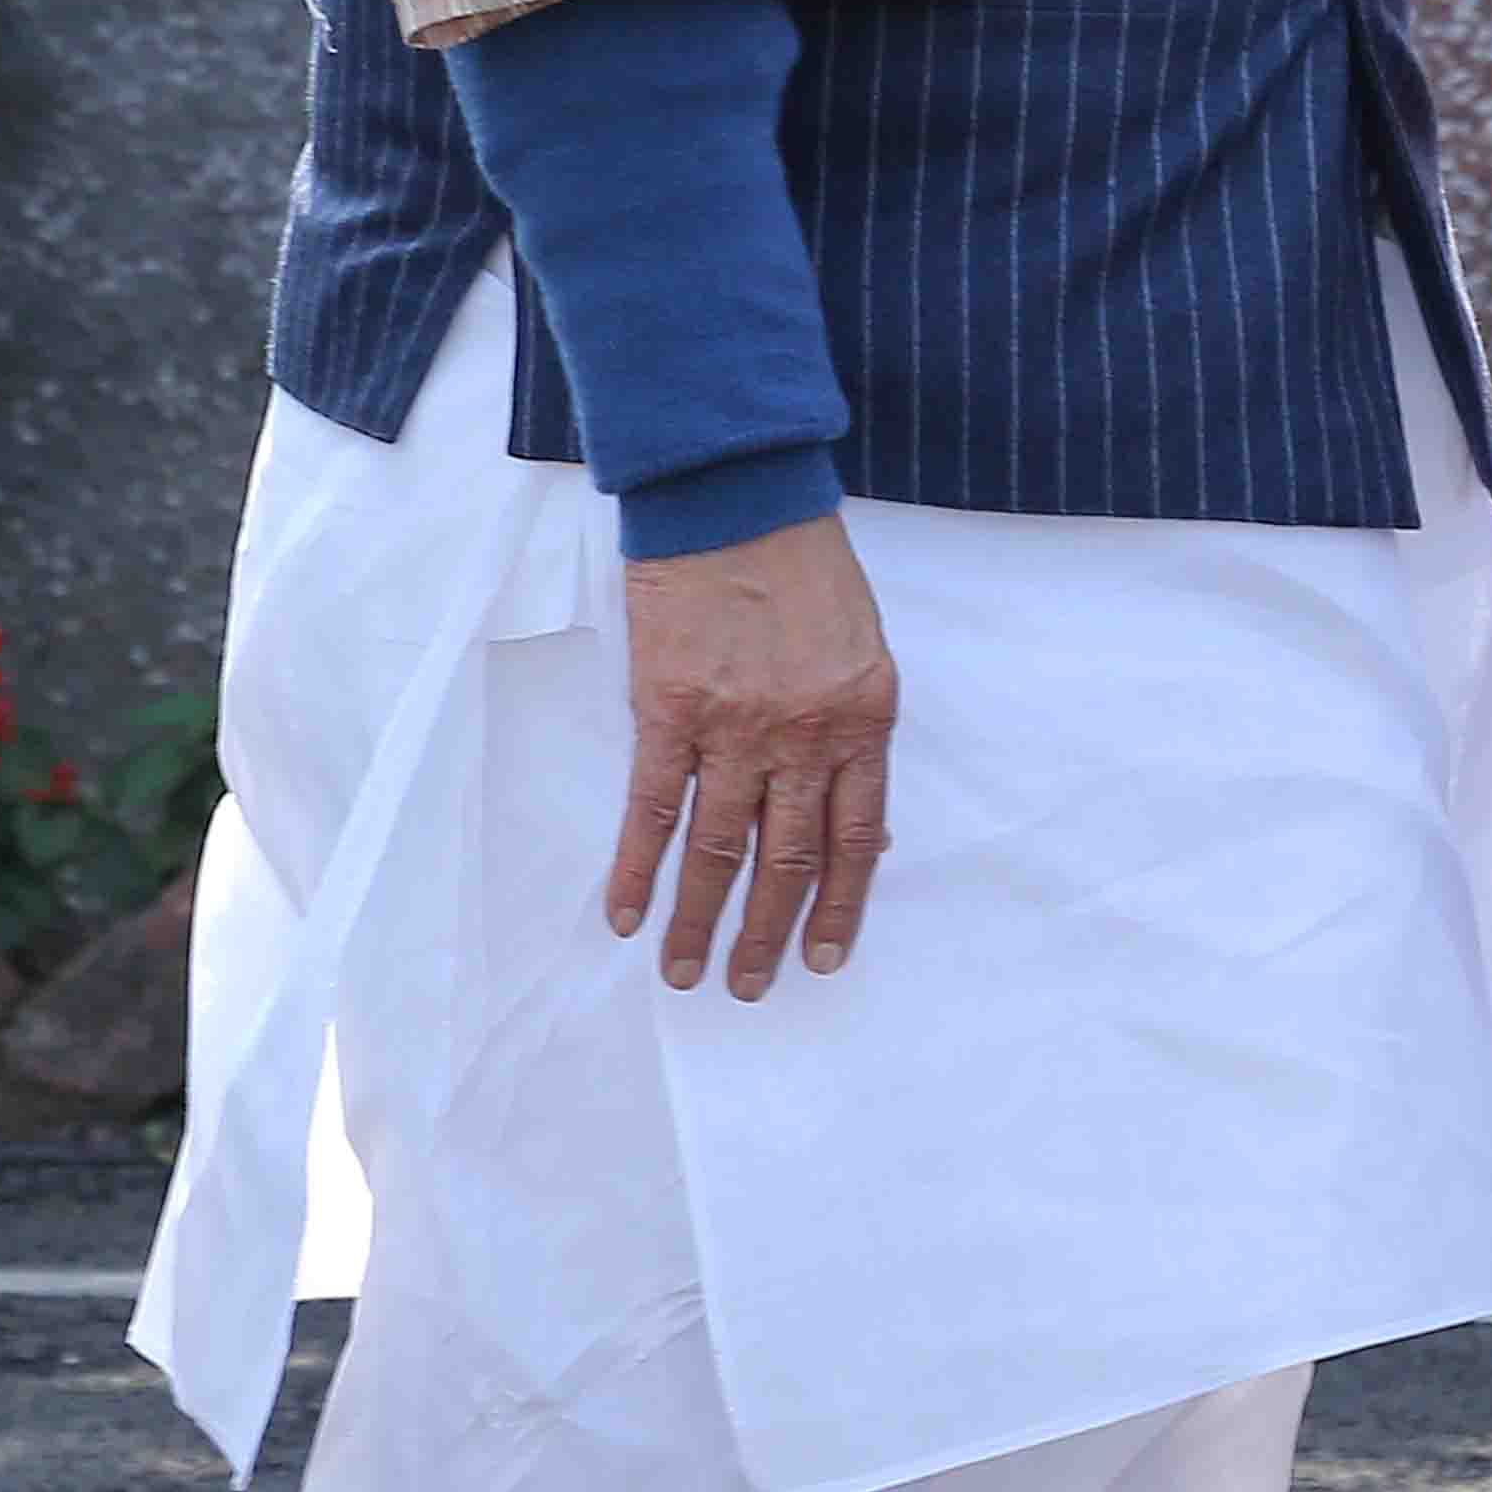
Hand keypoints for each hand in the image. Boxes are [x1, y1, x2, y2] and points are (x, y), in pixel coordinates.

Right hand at [611, 514, 896, 998]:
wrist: (739, 502)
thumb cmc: (807, 572)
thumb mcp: (864, 652)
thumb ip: (857, 735)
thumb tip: (859, 826)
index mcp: (866, 718)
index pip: (858, 838)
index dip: (840, 905)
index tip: (825, 956)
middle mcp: (806, 733)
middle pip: (788, 858)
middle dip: (770, 932)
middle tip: (753, 988)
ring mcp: (735, 726)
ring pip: (719, 848)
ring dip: (700, 919)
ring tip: (687, 973)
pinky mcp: (668, 712)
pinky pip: (653, 809)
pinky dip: (637, 867)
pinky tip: (625, 913)